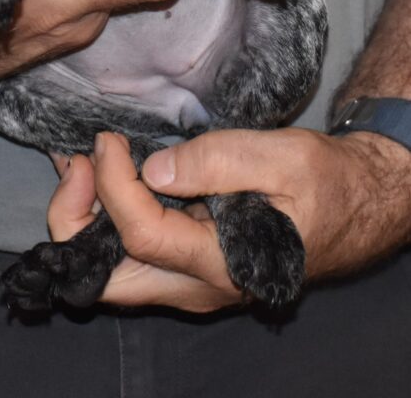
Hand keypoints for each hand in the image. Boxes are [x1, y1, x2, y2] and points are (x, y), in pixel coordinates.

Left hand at [49, 127, 410, 312]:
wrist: (352, 205)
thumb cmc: (323, 181)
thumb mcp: (282, 157)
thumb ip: (220, 162)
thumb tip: (154, 168)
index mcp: (223, 263)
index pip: (142, 234)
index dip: (113, 184)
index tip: (109, 138)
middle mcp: (196, 286)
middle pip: (105, 279)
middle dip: (73, 222)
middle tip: (77, 164)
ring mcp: (188, 282)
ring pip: (110, 273)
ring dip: (83, 220)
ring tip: (82, 164)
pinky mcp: (185, 266)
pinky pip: (128, 255)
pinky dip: (103, 218)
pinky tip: (101, 176)